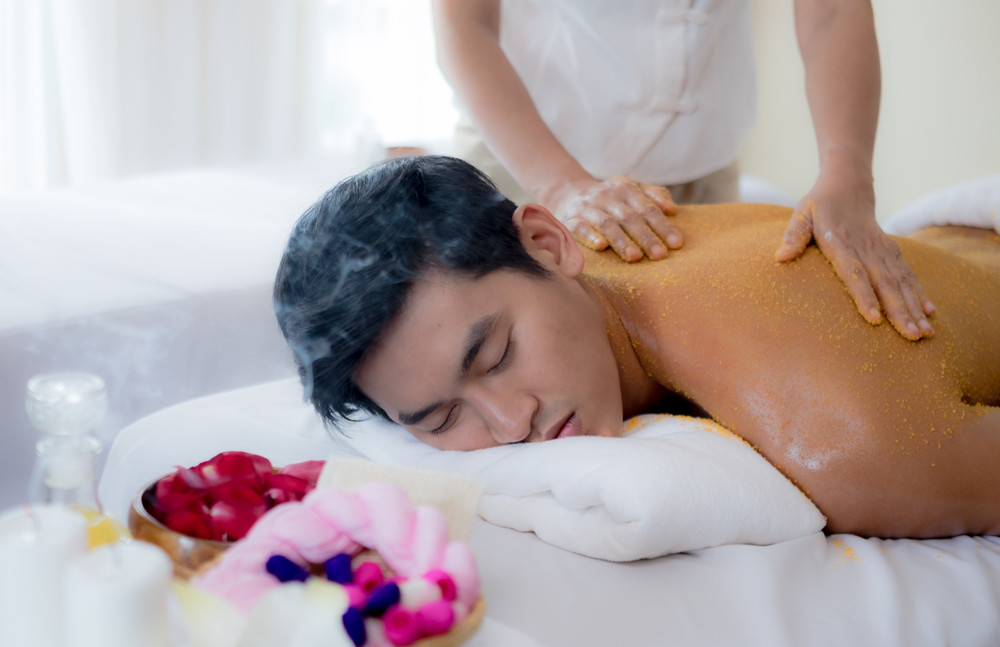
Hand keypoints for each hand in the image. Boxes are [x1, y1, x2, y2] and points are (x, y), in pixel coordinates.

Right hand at [554, 176, 680, 261]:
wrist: (567, 193)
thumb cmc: (609, 198)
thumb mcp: (631, 189)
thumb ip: (653, 196)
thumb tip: (672, 210)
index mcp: (626, 189)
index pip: (647, 208)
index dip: (662, 225)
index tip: (676, 243)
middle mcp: (607, 197)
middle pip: (629, 218)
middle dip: (645, 237)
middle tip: (660, 255)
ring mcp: (588, 208)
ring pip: (606, 224)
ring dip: (621, 240)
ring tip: (635, 257)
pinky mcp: (570, 219)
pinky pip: (579, 227)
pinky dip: (590, 236)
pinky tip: (601, 247)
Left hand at [775, 182, 934, 340]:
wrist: (848, 185)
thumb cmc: (819, 206)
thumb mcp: (801, 215)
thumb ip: (793, 236)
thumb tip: (781, 257)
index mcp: (841, 241)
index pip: (854, 271)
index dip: (864, 295)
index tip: (875, 319)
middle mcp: (866, 247)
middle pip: (885, 282)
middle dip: (900, 310)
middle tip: (911, 336)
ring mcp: (882, 249)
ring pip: (901, 281)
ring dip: (914, 307)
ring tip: (924, 333)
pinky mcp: (891, 251)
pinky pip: (907, 274)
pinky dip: (919, 293)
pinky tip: (930, 312)